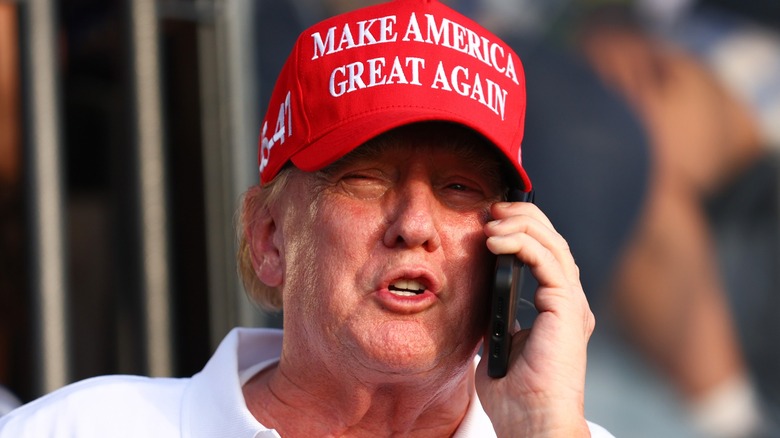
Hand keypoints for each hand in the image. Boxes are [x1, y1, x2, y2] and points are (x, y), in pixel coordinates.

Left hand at [475, 201, 594, 436]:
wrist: (531, 422)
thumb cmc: (514, 394)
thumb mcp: (497, 343)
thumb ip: (496, 317)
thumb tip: (478, 297)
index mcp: (556, 308)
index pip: (544, 254)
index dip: (521, 230)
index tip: (490, 220)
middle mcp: (568, 302)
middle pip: (553, 241)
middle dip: (523, 218)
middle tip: (493, 209)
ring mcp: (572, 304)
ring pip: (553, 245)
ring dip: (521, 225)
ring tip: (492, 219)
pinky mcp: (568, 309)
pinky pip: (548, 262)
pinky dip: (523, 244)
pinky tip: (498, 240)